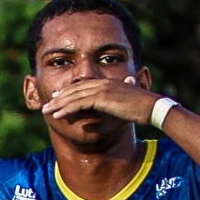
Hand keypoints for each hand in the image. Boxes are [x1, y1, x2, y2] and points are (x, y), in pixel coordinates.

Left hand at [39, 73, 154, 126]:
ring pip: (73, 96)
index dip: (69, 91)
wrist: (153, 107)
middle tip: (47, 104)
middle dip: (59, 98)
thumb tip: (120, 95)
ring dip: (58, 104)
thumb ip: (120, 98)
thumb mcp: (127, 101)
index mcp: (107, 83)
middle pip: (75, 90)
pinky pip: (78, 104)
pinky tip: (57, 116)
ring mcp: (101, 89)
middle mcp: (102, 83)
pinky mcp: (101, 98)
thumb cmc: (143, 107)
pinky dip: (66, 109)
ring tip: (46, 111)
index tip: (58, 97)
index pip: (83, 85)